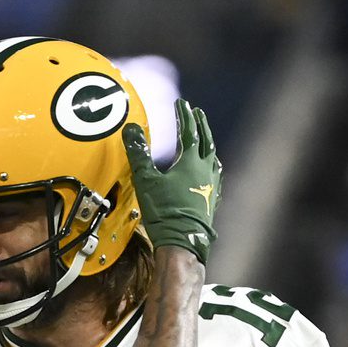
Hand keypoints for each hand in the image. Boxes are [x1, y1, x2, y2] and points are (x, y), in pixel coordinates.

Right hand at [123, 99, 222, 259]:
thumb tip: (132, 128)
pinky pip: (215, 180)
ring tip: (206, 140)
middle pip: (206, 141)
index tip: (181, 103)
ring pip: (213, 159)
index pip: (189, 131)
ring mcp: (211, 188)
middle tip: (197, 113)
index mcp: (191, 162)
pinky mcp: (211, 204)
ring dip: (209, 146)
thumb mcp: (146, 180)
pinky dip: (212, 170)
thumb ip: (139, 153)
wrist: (183, 243)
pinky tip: (210, 175)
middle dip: (201, 125)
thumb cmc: (164, 212)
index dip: (184, 116)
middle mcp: (206, 171)